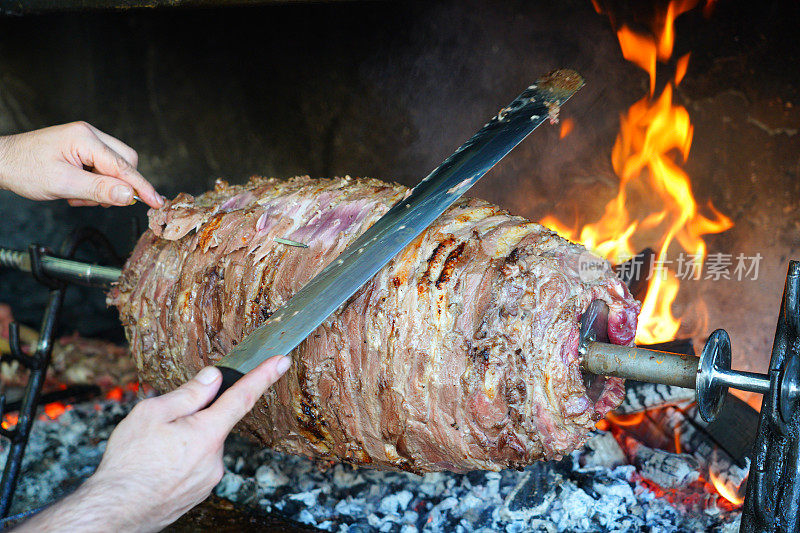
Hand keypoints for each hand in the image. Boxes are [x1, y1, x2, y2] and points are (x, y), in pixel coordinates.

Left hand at [0, 122, 162, 207]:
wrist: (1, 162)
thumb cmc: (24, 169)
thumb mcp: (63, 184)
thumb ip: (99, 189)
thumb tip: (128, 195)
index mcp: (85, 139)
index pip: (123, 167)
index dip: (141, 187)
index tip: (157, 202)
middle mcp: (89, 135)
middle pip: (124, 163)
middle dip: (116, 186)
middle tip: (98, 201)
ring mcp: (85, 140)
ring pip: (115, 167)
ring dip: (103, 187)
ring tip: (79, 196)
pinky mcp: (81, 148)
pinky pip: (102, 167)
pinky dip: (94, 183)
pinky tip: (77, 190)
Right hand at [14, 356, 291, 532]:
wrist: (113, 512)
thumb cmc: (128, 463)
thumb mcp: (151, 414)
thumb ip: (188, 394)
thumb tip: (214, 378)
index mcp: (207, 433)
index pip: (243, 397)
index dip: (264, 376)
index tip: (282, 361)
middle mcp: (215, 458)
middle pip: (213, 423)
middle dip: (193, 419)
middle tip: (160, 429)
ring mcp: (209, 478)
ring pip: (202, 446)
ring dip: (184, 442)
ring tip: (152, 454)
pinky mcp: (200, 493)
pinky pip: (195, 466)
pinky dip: (180, 461)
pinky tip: (157, 468)